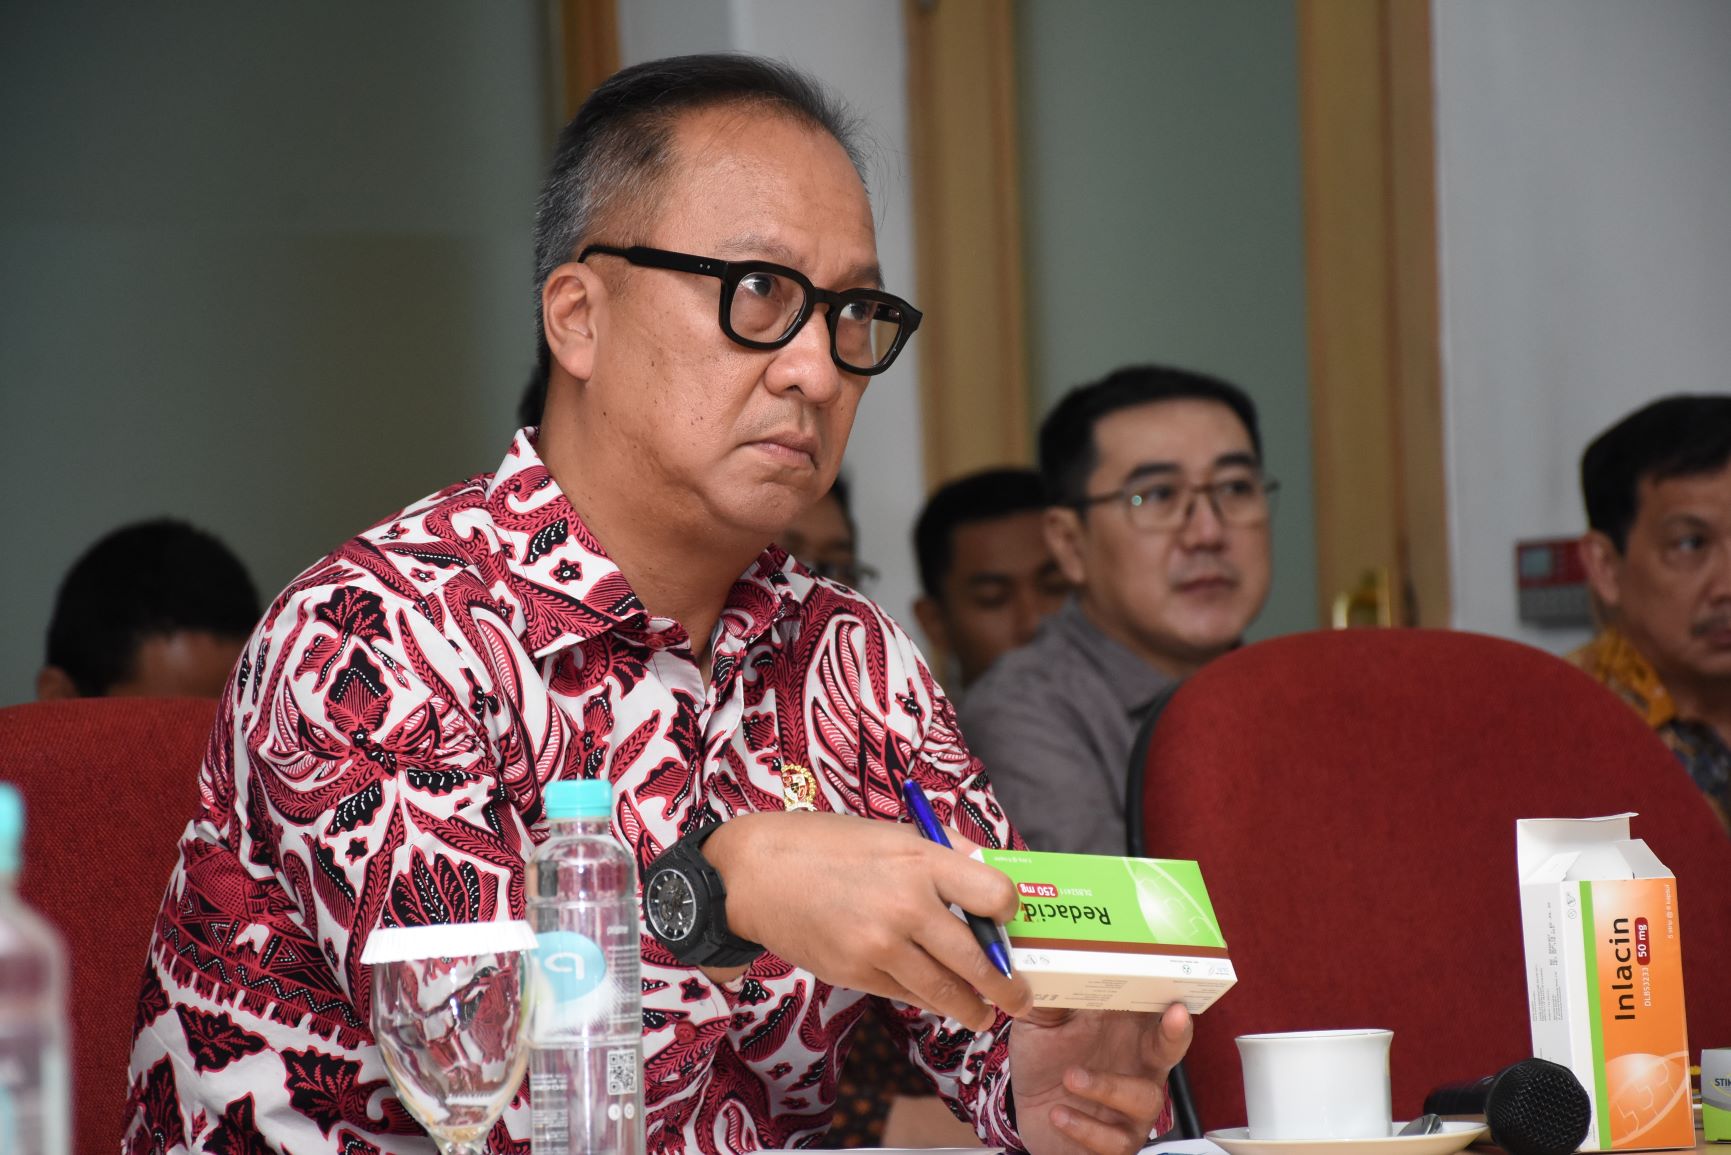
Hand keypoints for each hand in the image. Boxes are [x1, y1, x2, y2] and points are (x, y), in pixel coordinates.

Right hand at [701, 811, 1032, 1030]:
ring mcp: (880, 944)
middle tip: (1020, 997)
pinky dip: (927, 1000)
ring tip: (984, 1014)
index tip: (1007, 921)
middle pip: (978, 960)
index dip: (1008, 912)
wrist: (757, 873)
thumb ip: (943, 855)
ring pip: (946, 992)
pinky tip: (936, 999)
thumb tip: (989, 871)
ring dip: (974, 1009)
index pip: (993, 895)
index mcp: (921, 860)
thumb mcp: (891, 834)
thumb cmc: (826, 846)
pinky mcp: (857, 972)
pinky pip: (907, 995)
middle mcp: (907, 905)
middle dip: (1007, 987)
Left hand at [1009, 1002, 1192, 1154]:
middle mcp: (1137, 1066)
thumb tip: (1050, 968)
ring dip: (1108, 1086)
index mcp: (1123, 1031)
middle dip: (1175, 1032)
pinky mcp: (1118, 1140)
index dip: (1164, 996)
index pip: (1153, 1009)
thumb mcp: (1039, 1024)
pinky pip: (1116, 1139)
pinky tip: (1059, 1113)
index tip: (1168, 984)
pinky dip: (1085, 1126)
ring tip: (1070, 1078)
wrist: (1027, 1110)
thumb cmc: (1044, 1059)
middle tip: (1174, 1015)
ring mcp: (1131, 1106)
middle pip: (1170, 1047)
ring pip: (1145, 1097)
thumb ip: (1048, 1000)